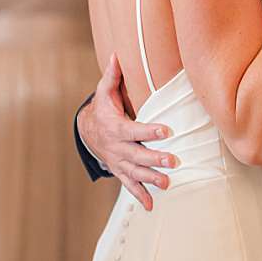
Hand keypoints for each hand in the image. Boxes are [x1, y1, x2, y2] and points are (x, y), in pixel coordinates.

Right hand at [81, 53, 174, 209]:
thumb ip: (113, 76)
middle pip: (137, 154)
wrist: (88, 131)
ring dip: (151, 178)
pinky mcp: (120, 171)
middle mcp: (117, 147)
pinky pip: (129, 185)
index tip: (167, 130)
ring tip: (168, 183)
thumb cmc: (103, 108)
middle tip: (174, 161)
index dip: (150, 130)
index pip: (134, 129)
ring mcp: (118, 161)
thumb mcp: (104, 92)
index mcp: (116, 127)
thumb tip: (118, 53)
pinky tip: (152, 206)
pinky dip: (140, 196)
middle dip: (155, 158)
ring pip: (135, 172)